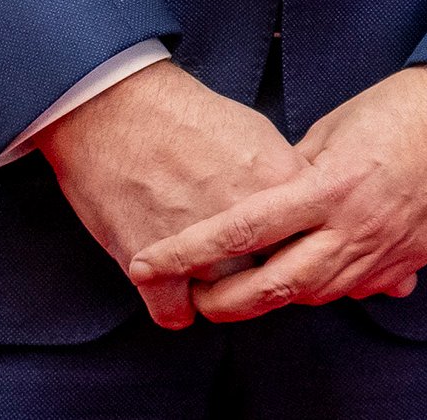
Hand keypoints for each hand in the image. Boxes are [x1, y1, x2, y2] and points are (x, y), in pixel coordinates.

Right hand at [38, 61, 305, 328]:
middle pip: (274, 268)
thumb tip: (303, 203)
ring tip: (208, 281)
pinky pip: (175, 314)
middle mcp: (247, 221)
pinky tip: (173, 294)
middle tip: (246, 267)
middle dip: (263, 271)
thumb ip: (282, 177)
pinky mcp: (153, 269)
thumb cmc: (185, 117)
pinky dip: (173, 308)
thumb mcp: (256, 134)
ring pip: (227, 297)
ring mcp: (199, 250)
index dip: (297, 239)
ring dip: (219, 293)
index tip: (285, 242)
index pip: (310, 233)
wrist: (116, 112)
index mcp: (280, 184)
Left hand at [128, 65, 426, 320]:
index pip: (242, 229)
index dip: (188, 252)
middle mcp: (354, 225)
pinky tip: (314, 277)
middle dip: (224, 301)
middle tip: (197, 300)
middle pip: (272, 286)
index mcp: (329, 185)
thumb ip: (295, 170)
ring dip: (274, 298)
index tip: (150, 263)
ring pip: (314, 296)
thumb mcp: (335, 126)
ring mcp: (386, 247)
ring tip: (247, 290)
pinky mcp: (412, 257)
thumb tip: (268, 198)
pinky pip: (359, 290)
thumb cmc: (406, 106)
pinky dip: (328, 289)